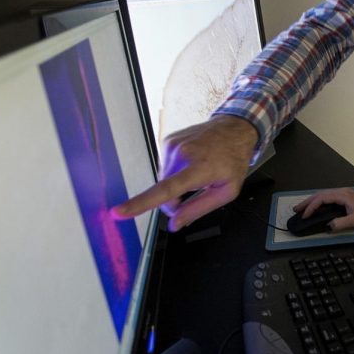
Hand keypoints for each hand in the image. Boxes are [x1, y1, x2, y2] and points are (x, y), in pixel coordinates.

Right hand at [111, 115, 258, 231]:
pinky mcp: (168, 140)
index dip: (140, 204)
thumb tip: (174, 224)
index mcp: (198, 169)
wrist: (235, 129)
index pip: (165, 190)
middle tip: (198, 189)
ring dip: (176, 181)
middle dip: (175, 198)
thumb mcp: (227, 191)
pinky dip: (175, 169)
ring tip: (198, 169)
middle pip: (164, 191)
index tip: (119, 212)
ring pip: (163, 178)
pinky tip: (192, 160)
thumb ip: (198, 209)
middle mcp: (182, 154)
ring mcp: (173, 144)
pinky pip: (165, 165)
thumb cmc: (233, 160)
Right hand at [294, 188, 353, 229]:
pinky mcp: (345, 196)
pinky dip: (319, 201)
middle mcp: (341, 192)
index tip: (305, 215)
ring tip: (303, 208)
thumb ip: (340, 224)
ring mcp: (343, 193)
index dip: (311, 207)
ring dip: (312, 201)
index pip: (322, 199)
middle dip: (307, 202)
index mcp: (342, 195)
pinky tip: (316, 206)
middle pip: (320, 194)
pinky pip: (328, 197)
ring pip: (323, 195)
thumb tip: (328, 226)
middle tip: (296, 209)